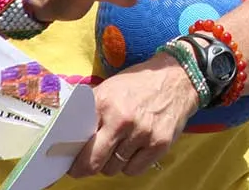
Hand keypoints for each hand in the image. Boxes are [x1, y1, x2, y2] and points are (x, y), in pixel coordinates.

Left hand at [69, 51, 198, 177]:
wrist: (179, 76)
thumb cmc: (139, 84)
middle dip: (87, 167)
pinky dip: (131, 165)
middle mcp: (123, 119)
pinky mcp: (160, 144)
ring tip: (120, 146)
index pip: (78, 142)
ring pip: (113, 169)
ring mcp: (143, 133)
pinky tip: (135, 149)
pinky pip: (134, 170)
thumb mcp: (111, 87)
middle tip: (89, 163)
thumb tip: (69, 137)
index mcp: (105, 103)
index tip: (71, 162)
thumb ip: (91, 111)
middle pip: (93, 163)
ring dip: (113, 162)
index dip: (72, 156)